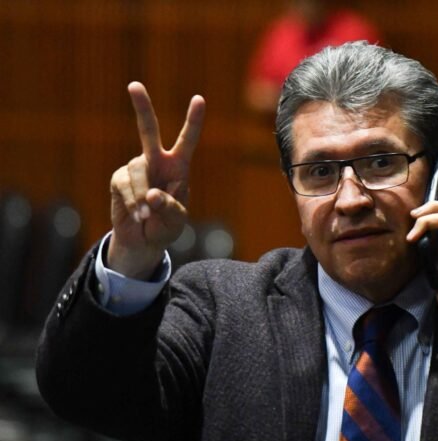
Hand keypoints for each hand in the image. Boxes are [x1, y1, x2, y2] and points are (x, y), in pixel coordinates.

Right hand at [108, 82, 205, 278]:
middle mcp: (156, 161)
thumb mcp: (177, 220)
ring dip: (143, 195)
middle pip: (147, 130)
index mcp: (178, 166)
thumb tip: (152, 195)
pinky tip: (138, 215)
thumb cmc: (166, 226)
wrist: (143, 240)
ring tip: (147, 215)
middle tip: (134, 85)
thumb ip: (170, 207)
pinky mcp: (119, 179)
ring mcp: (135, 168)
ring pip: (137, 170)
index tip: (199, 98)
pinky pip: (124, 185)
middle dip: (141, 108)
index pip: (187, 140)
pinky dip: (133, 202)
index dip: (193, 121)